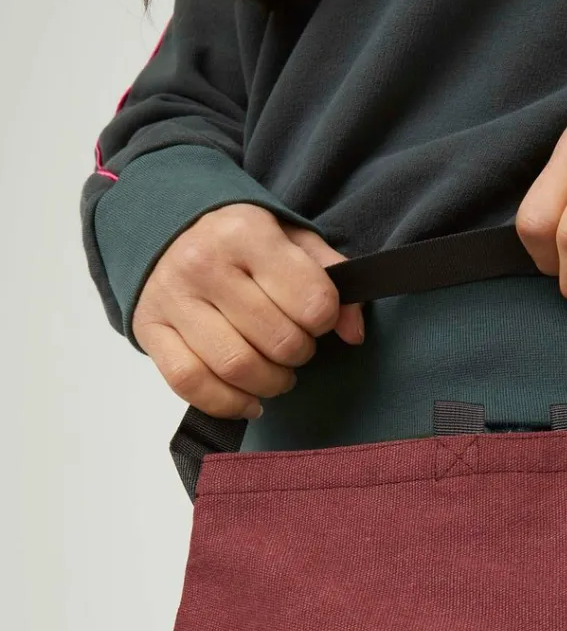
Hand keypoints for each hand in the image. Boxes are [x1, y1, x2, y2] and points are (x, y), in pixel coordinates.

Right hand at [131, 203, 363, 419]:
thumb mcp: (291, 239)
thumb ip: (331, 277)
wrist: (166, 227)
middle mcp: (204, 264)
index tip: (315, 317)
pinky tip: (248, 401)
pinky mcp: (150, 330)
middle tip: (294, 345)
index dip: (324, 319)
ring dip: (270, 383)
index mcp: (247, 234)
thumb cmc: (239, 240)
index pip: (312, 301)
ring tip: (275, 372)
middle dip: (299, 354)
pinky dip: (227, 403)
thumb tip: (353, 332)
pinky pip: (191, 384)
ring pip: (237, 367)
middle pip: (278, 341)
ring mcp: (173, 299)